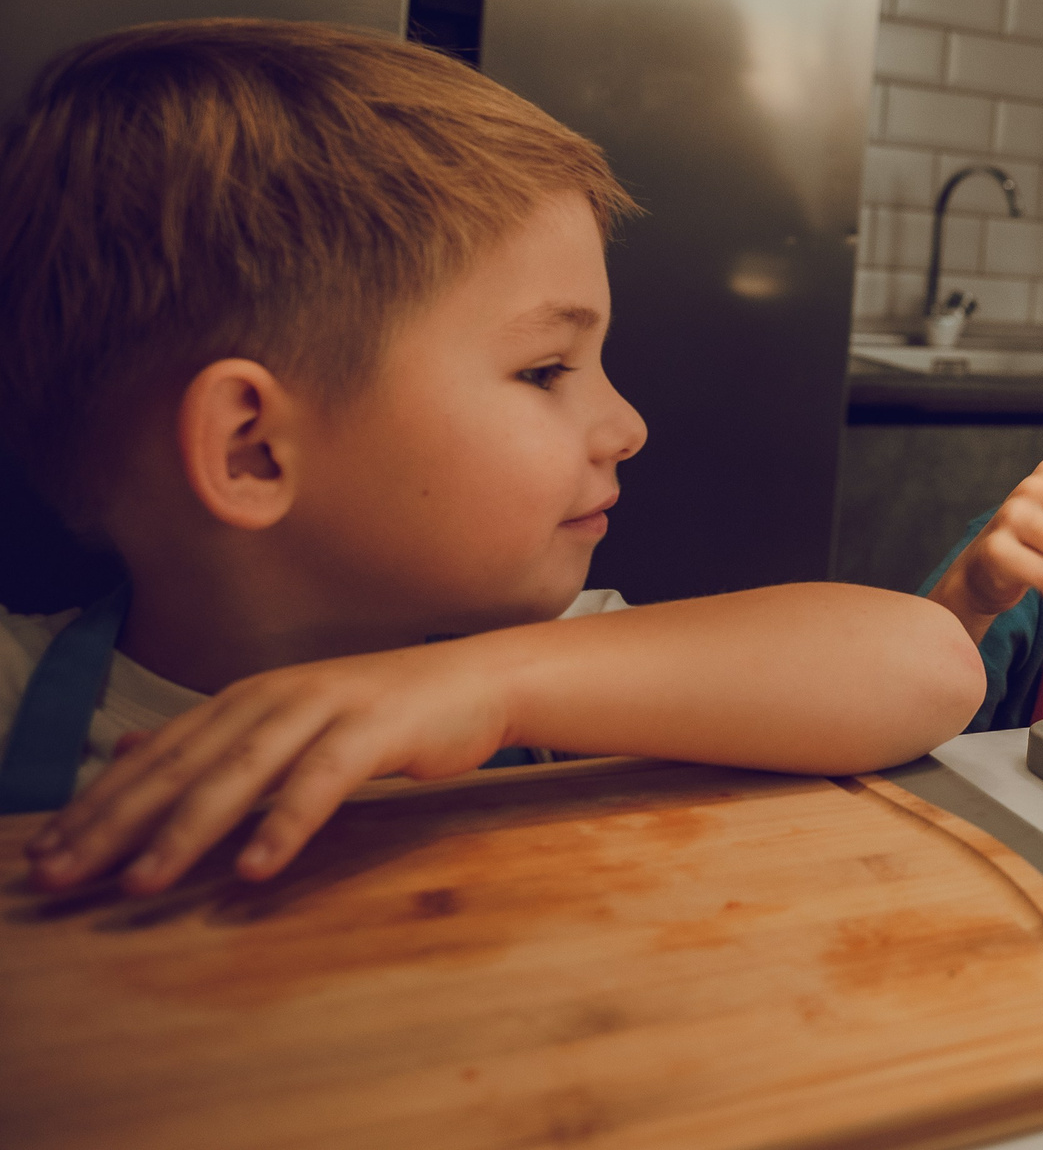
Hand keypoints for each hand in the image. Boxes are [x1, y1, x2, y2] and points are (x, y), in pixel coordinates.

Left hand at [24, 640, 510, 895]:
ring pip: (240, 774)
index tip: (44, 857)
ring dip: (186, 831)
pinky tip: (254, 868)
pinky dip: (284, 825)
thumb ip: (213, 736)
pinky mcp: (375, 730)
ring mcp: (324, 709)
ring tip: (142, 882)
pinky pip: (321, 783)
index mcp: (245, 698)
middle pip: (181, 766)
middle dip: (115, 824)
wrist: (478, 680)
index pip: (154, 756)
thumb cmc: (381, 711)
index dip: (96, 806)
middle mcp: (273, 696)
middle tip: (62, 876)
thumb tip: (128, 747)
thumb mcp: (288, 716)